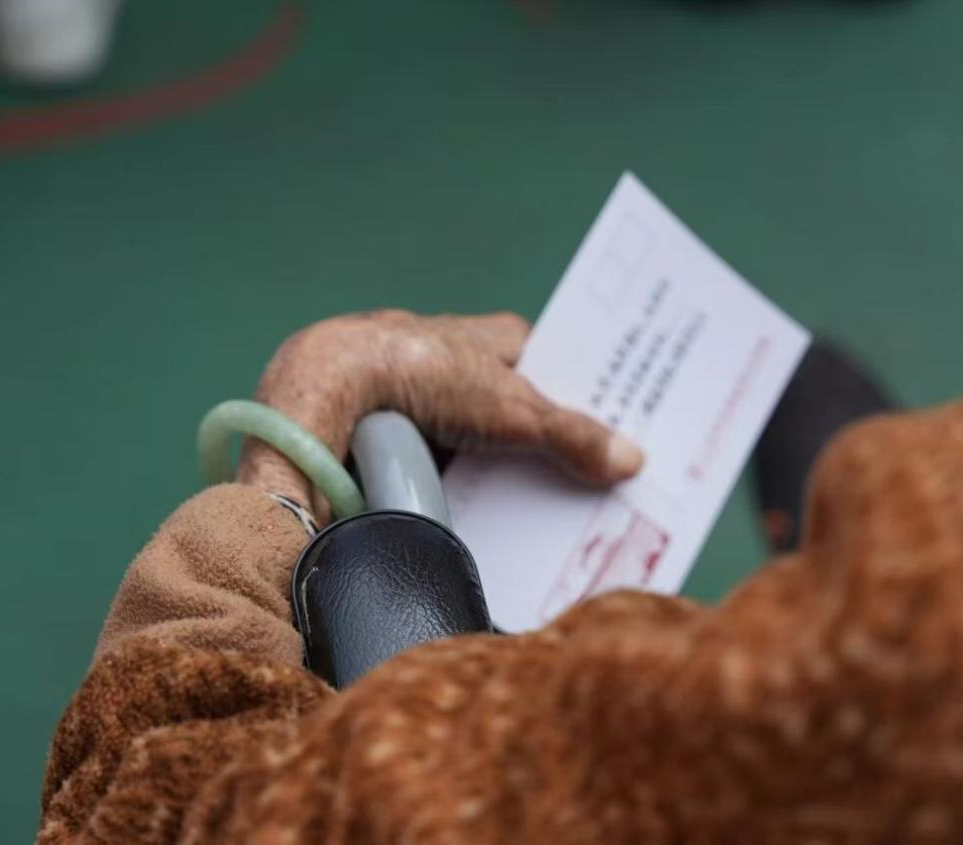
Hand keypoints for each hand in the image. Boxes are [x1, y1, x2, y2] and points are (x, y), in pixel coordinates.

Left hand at [237, 310, 644, 517]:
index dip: (589, 396)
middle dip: (556, 444)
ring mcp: (429, 402)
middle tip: (602, 483)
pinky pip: (452, 467)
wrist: (330, 393)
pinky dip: (472, 491)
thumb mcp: (514, 409)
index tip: (625, 429)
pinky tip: (498, 522)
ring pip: (487, 443)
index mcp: (495, 339)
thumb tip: (632, 461)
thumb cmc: (426, 376)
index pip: (558, 366)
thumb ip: (573, 435)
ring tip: (561, 515)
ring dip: (513, 474)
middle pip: (525, 411)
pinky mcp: (401, 437)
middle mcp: (462, 364)